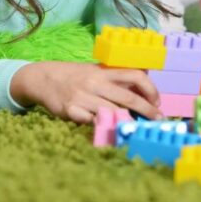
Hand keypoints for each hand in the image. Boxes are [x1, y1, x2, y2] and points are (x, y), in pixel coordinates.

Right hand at [10, 62, 161, 123]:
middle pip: (128, 97)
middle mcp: (95, 82)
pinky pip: (91, 122)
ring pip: (112, 111)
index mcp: (103, 71)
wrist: (43, 78)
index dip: (150, 88)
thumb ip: (114, 77)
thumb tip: (142, 84)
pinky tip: (109, 131)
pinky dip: (102, 127)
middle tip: (157, 119)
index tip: (157, 101)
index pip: (134, 75)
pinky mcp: (70, 110)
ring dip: (127, 122)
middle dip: (147, 110)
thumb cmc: (74, 75)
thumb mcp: (94, 70)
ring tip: (137, 128)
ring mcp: (82, 96)